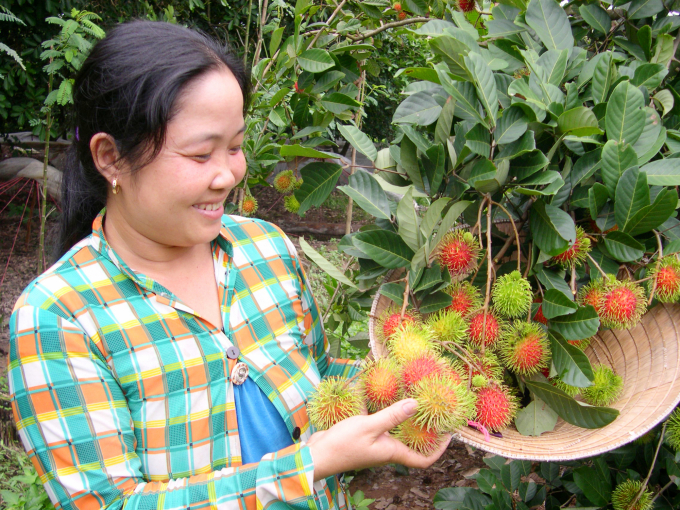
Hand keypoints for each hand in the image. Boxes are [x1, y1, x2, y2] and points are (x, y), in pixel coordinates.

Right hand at [305, 398, 449, 480]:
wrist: (317, 455)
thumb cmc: (344, 444)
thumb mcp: (370, 426)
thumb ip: (392, 415)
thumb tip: (417, 404)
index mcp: (392, 452)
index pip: (423, 459)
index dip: (438, 450)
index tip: (448, 435)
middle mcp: (386, 450)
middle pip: (411, 444)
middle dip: (423, 430)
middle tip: (432, 411)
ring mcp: (374, 444)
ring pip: (394, 432)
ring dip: (403, 419)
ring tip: (410, 398)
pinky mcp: (361, 436)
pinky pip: (378, 424)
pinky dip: (381, 412)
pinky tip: (379, 395)